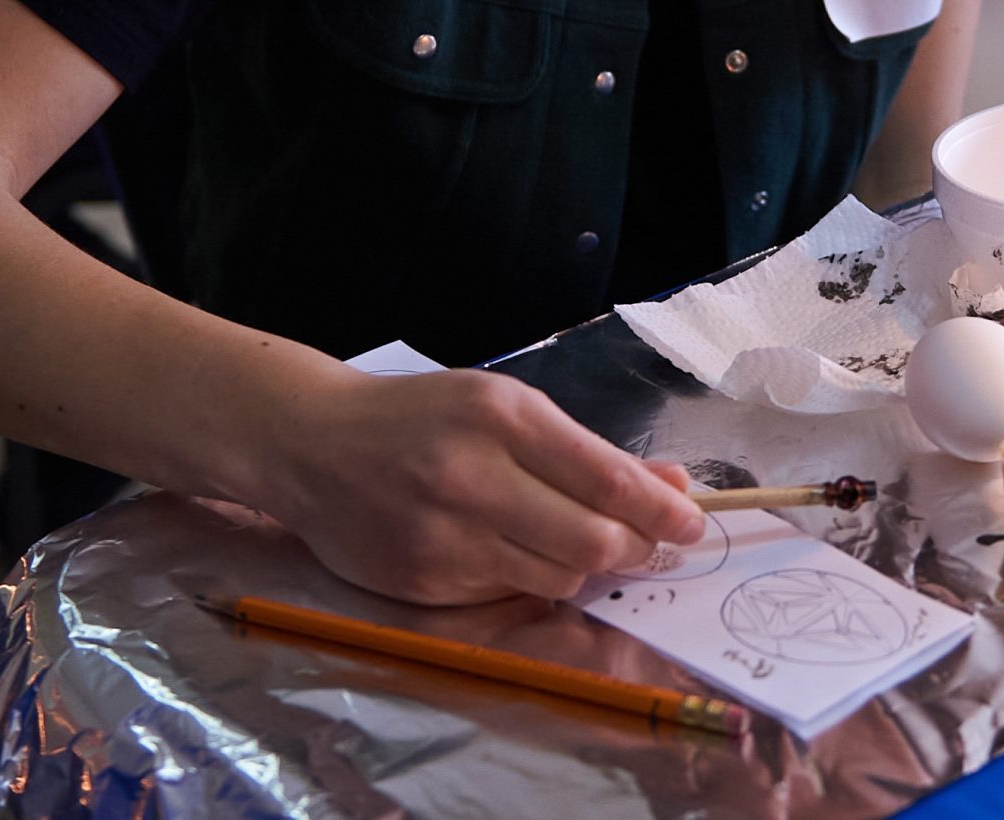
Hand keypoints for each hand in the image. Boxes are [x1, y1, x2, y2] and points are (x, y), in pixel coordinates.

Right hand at [252, 365, 704, 606]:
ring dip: (581, 567)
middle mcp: (474, 474)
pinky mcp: (424, 580)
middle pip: (592, 541)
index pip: (606, 479)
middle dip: (631, 548)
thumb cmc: (420, 417)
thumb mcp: (501, 408)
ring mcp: (446, 533)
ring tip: (568, 540)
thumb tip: (671, 488)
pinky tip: (507, 551)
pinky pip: (507, 594)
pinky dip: (524, 579)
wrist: (312, 443)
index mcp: (502, 416)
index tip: (691, 524)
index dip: (660, 511)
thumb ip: (584, 453)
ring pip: (557, 575)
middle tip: (642, 544)